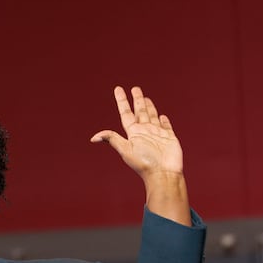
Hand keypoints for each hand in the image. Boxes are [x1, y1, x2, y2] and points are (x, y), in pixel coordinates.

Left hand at [91, 84, 189, 224]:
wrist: (163, 173)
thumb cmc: (144, 163)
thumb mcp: (125, 149)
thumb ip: (112, 139)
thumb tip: (93, 138)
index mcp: (133, 133)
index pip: (126, 113)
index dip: (122, 101)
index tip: (118, 89)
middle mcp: (145, 132)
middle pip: (140, 112)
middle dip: (137, 100)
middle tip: (135, 88)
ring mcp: (157, 134)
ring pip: (152, 116)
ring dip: (149, 107)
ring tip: (146, 98)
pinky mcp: (169, 138)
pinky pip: (166, 126)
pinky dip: (164, 121)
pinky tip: (162, 116)